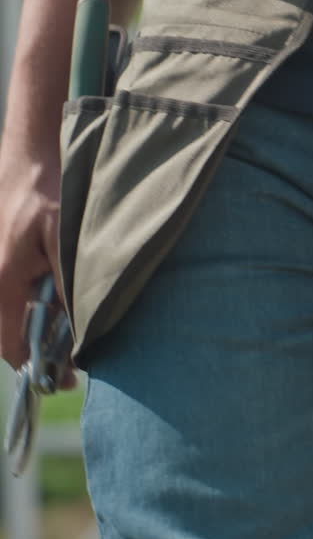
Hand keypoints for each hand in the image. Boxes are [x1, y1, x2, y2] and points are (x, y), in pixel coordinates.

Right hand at [0, 150, 63, 374]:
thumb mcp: (64, 242)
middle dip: (44, 351)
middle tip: (78, 363)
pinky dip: (44, 306)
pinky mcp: (10, 263)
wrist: (30, 161)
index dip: (35, 366)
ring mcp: (1, 273)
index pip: (9, 343)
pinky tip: (68, 306)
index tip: (65, 377)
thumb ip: (68, 285)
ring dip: (47, 329)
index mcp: (3, 282)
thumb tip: (77, 328)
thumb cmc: (47, 196)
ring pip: (21, 315)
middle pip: (15, 333)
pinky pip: (23, 296)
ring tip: (78, 337)